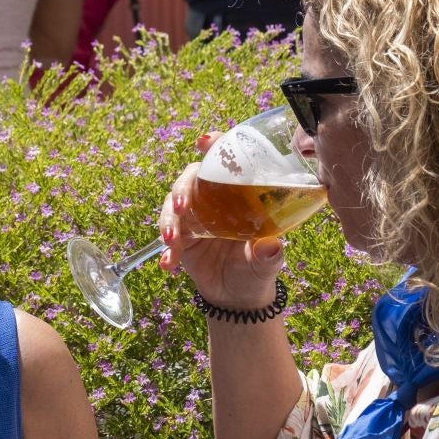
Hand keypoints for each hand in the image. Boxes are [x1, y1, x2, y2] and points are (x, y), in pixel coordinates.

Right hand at [157, 138, 285, 311]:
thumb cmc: (258, 268)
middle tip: (182, 206)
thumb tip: (271, 247)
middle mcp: (211, 200)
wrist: (238, 296)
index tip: (205, 142)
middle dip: (181, 189)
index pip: (223, 162)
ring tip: (172, 240)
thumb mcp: (267, 261)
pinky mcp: (181, 237)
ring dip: (168, 220)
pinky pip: (167, 236)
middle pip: (189, 179)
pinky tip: (168, 264)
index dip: (214, 147)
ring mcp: (193, 217)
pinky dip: (166, 249)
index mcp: (235, 194)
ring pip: (171, 206)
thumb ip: (268, 254)